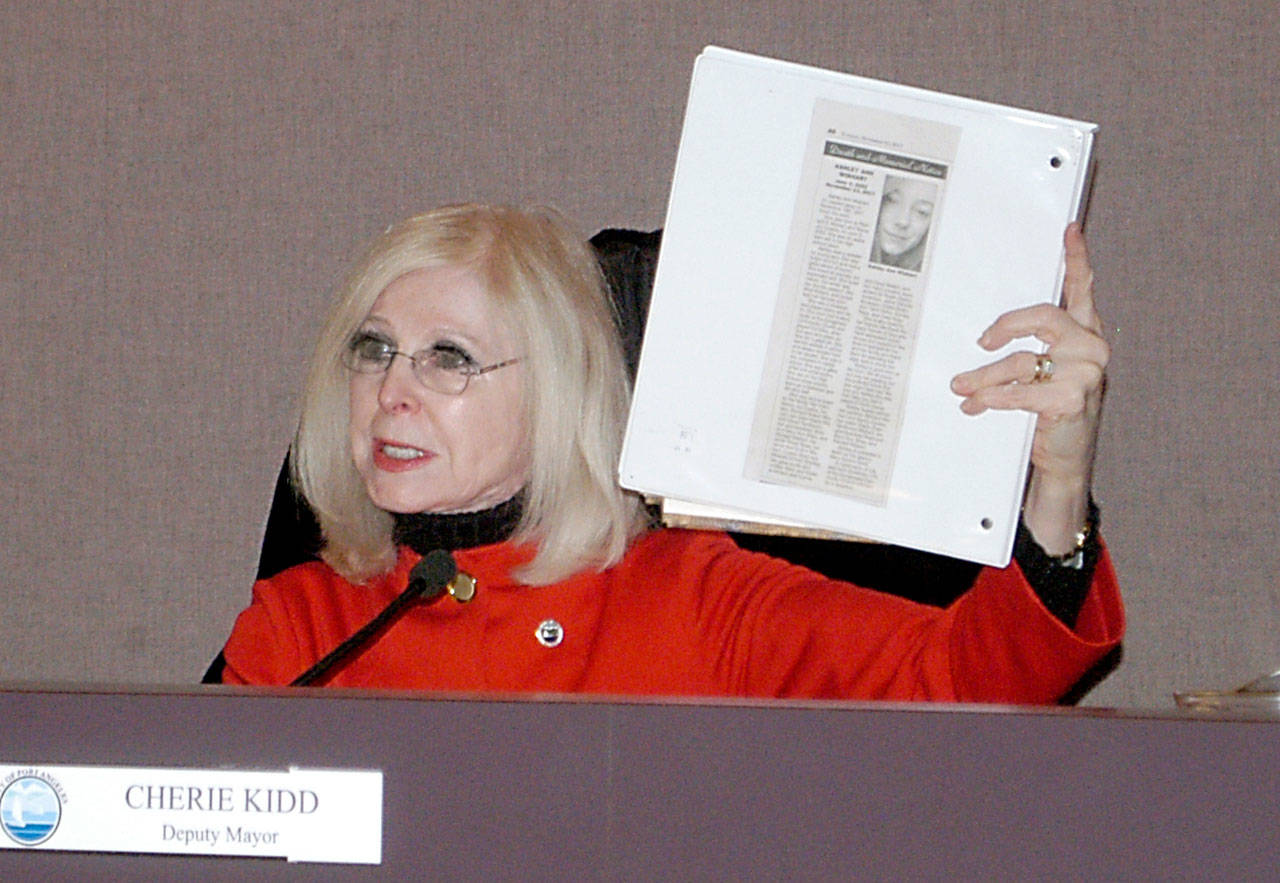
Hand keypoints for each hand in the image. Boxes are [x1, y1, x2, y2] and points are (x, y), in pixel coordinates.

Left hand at [948, 223, 1108, 552]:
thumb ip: (1023, 354)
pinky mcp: (1072, 400)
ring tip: (961, 388)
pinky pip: (1021, 391)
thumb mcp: (1037, 377)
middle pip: (1042, 317)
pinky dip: (993, 398)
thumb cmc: (1047, 413)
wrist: (1062, 461)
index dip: (1077, 259)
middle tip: (979, 341)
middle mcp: (1091, 348)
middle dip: (1004, 326)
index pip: (1082, 290)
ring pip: (1022, 361)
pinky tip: (976, 405)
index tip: (1069, 230)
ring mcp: (1086, 374)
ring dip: (983, 376)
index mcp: (1084, 334)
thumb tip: (978, 343)